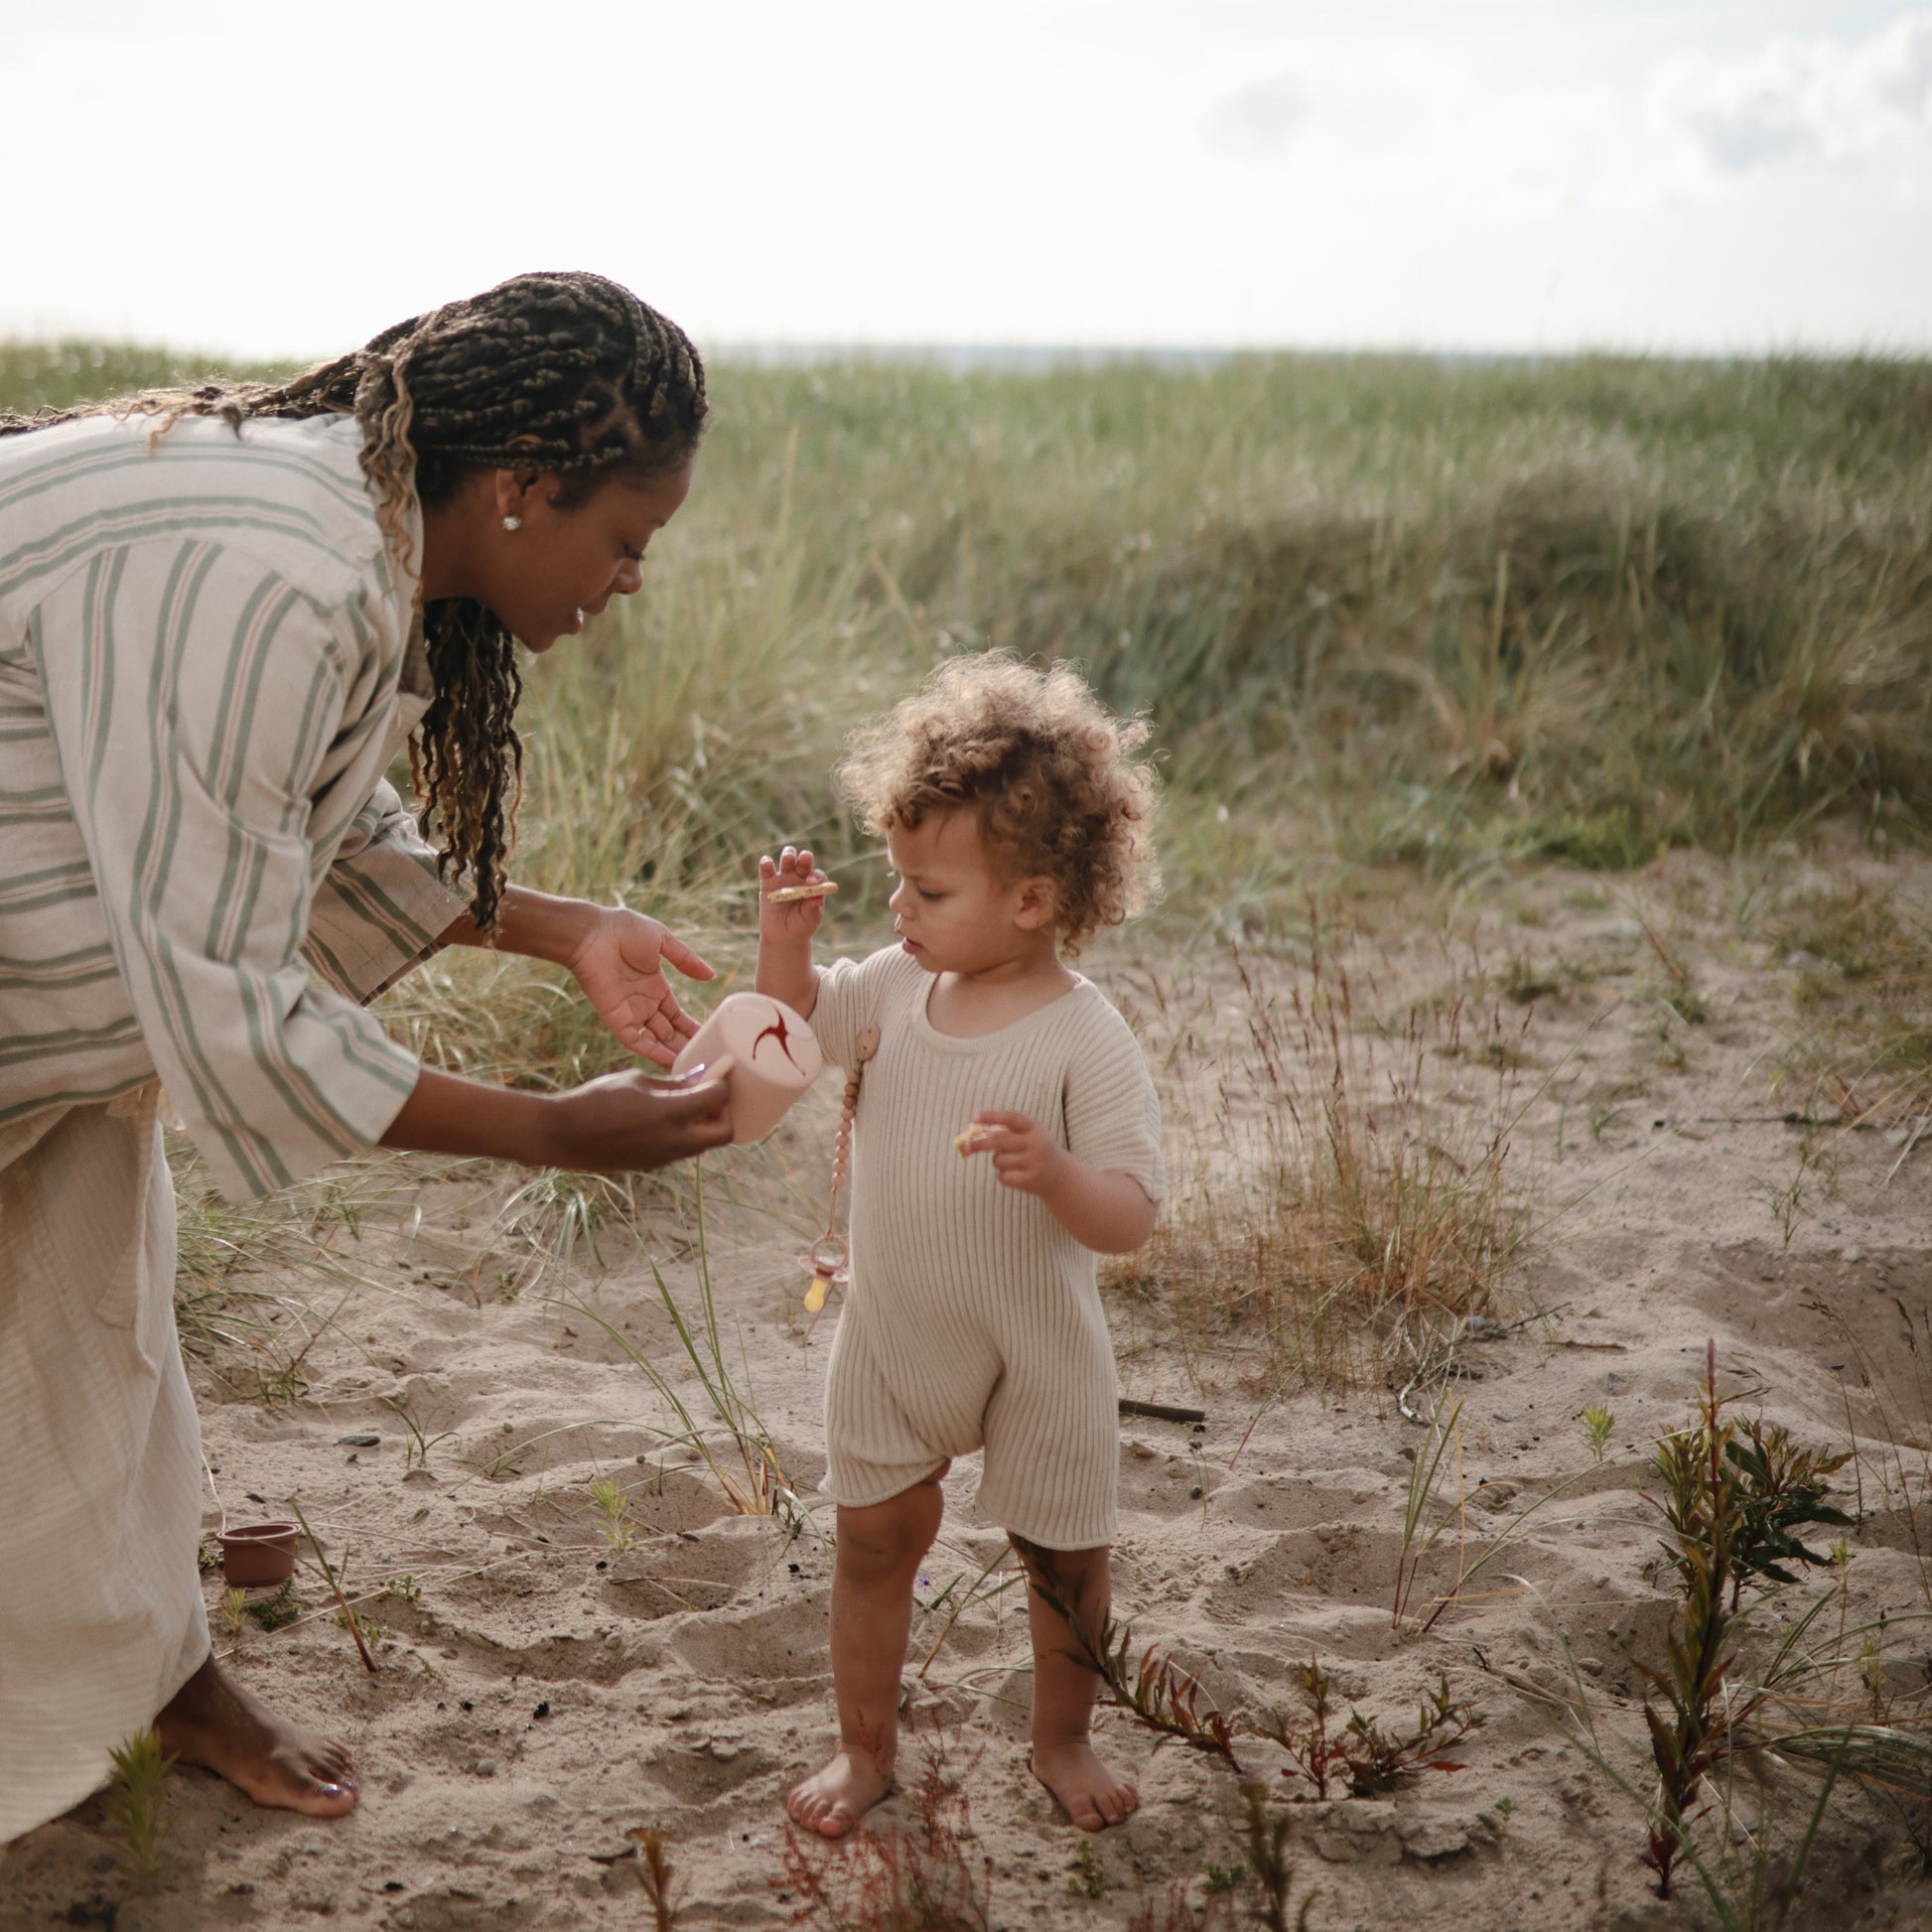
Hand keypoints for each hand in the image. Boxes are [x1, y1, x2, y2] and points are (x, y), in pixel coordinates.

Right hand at [546, 1065, 733, 1171]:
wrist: (563, 1135)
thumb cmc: (596, 1099)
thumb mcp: (636, 1080)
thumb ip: (672, 1083)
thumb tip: (698, 1079)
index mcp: (672, 1114)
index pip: (719, 1098)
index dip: (722, 1082)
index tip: (719, 1071)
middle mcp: (675, 1141)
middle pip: (724, 1133)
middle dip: (724, 1112)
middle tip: (709, 1095)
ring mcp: (665, 1157)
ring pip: (704, 1144)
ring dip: (704, 1125)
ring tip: (687, 1104)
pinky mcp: (652, 1165)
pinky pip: (682, 1150)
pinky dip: (685, 1134)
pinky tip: (667, 1118)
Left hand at [564, 906, 714, 1067]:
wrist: (592, 933)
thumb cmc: (623, 930)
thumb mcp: (662, 940)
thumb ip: (686, 960)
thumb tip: (711, 975)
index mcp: (656, 987)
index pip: (677, 1015)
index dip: (691, 1027)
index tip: (710, 1038)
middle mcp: (644, 1004)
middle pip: (669, 1032)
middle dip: (685, 1046)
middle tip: (706, 1060)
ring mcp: (630, 1012)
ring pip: (656, 1040)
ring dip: (673, 1053)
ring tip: (694, 1067)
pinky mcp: (616, 1018)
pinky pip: (636, 1041)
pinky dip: (653, 1052)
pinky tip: (671, 1062)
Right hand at [759, 846, 831, 941]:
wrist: (783, 936)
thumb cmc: (801, 926)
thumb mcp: (810, 919)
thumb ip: (813, 908)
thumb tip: (817, 898)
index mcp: (813, 885)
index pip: (817, 875)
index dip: (815, 876)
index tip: (811, 882)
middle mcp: (800, 877)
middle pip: (803, 861)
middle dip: (805, 858)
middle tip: (805, 859)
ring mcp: (784, 878)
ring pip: (787, 860)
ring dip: (789, 855)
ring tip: (789, 858)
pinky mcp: (767, 883)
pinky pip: (766, 870)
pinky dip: (766, 864)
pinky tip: (767, 862)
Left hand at [960, 1110, 1066, 1196]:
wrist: (1060, 1175)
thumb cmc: (1034, 1150)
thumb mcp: (1026, 1135)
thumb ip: (1003, 1131)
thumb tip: (972, 1133)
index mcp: (1034, 1127)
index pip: (1011, 1118)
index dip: (992, 1116)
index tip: (974, 1117)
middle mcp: (1036, 1143)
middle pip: (1000, 1140)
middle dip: (980, 1142)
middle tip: (966, 1145)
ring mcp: (1035, 1162)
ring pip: (999, 1160)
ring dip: (997, 1162)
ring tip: (1011, 1163)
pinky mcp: (1031, 1180)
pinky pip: (1003, 1177)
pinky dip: (1003, 1176)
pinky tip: (1016, 1175)